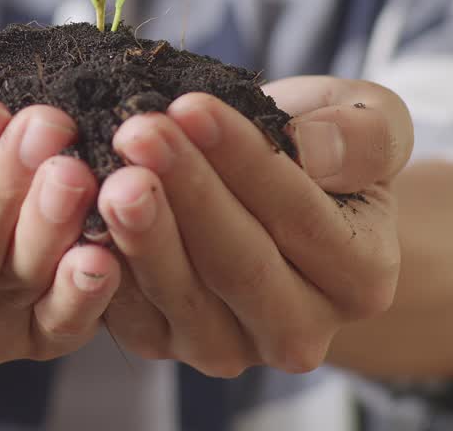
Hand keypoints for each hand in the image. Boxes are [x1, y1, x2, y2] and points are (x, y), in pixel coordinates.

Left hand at [96, 77, 412, 376]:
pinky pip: (128, 311)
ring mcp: (229, 346)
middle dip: (184, 192)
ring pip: (178, 292)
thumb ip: (364, 136)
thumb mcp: (373, 121)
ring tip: (106, 170)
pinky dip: (99, 262)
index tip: (193, 106)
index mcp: (361, 278)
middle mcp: (300, 331)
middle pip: (238, 264)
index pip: (301, 218)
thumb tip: (316, 151)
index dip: (245, 161)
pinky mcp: (165, 343)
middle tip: (136, 132)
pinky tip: (79, 209)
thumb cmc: (325, 146)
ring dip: (137, 229)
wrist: (278, 188)